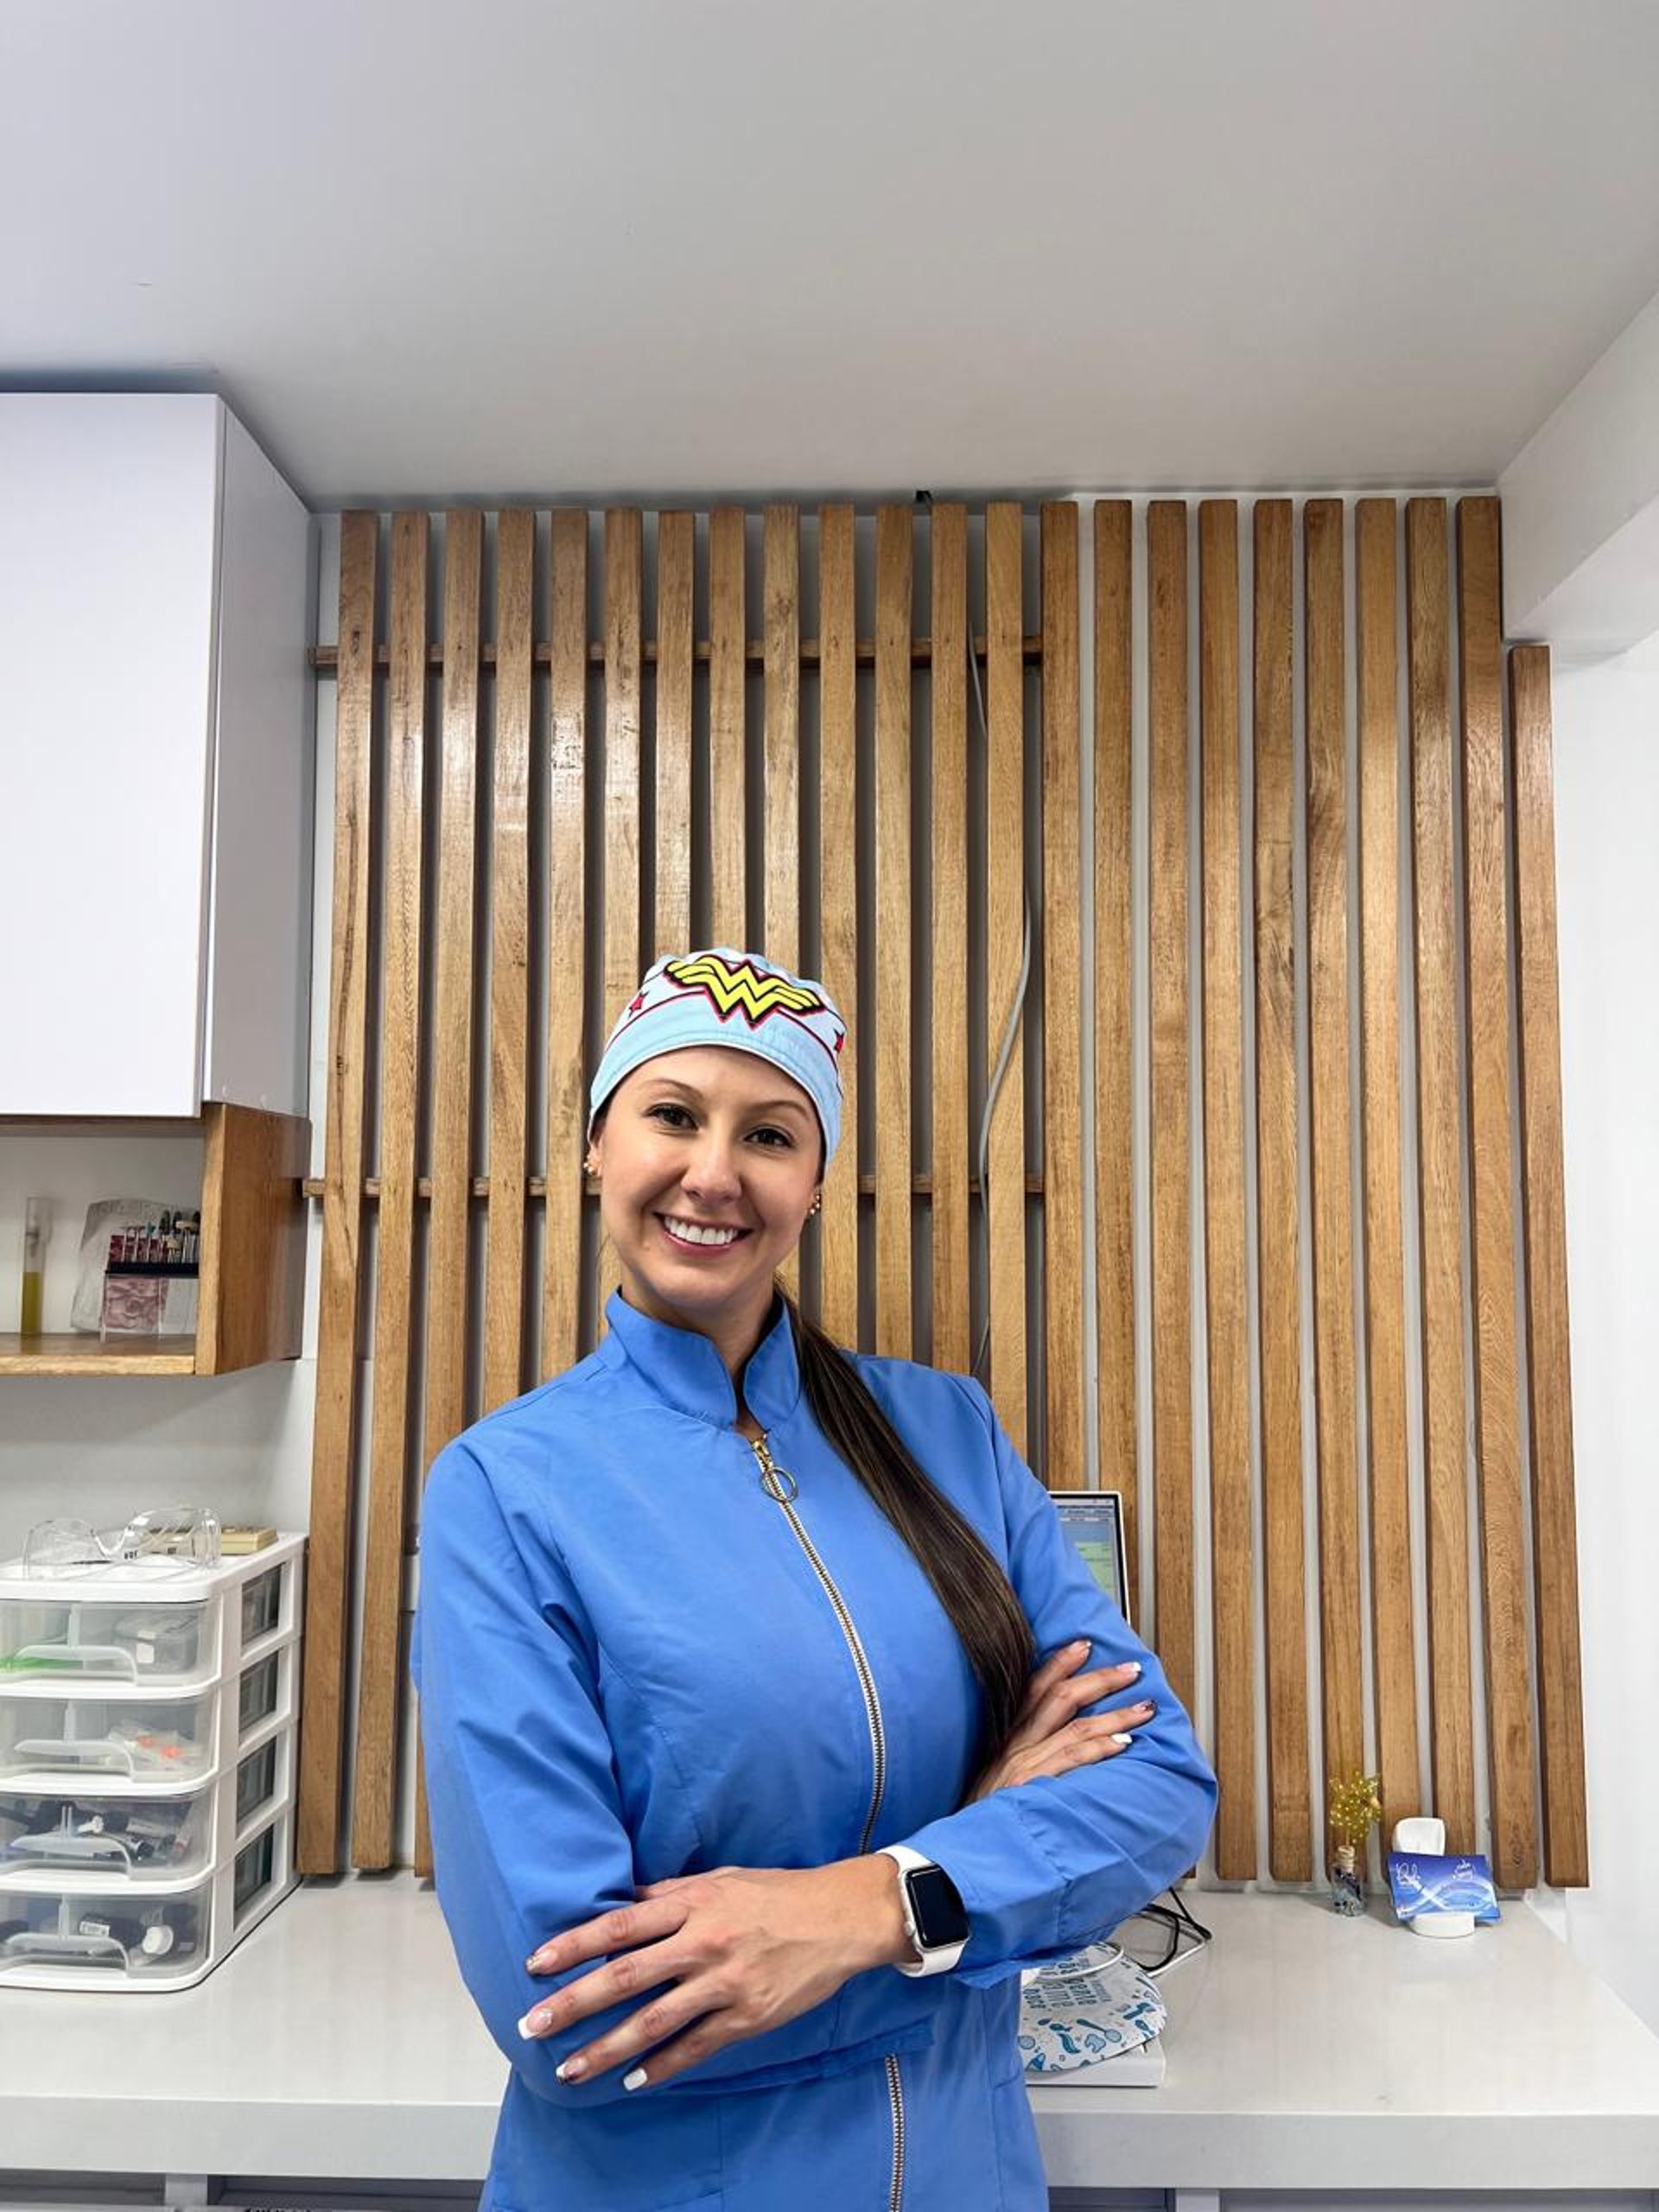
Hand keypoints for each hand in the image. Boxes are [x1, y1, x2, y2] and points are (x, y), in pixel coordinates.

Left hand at [518, 1856, 903, 2090]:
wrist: (840, 1917)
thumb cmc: (776, 1893)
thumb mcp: (721, 1879)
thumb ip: (671, 1893)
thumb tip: (624, 1904)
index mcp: (693, 1903)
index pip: (620, 1926)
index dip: (575, 1945)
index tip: (536, 1964)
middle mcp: (704, 1942)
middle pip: (626, 1976)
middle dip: (574, 2003)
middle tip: (532, 2027)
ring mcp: (725, 1983)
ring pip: (653, 2022)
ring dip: (607, 2049)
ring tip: (571, 2069)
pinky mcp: (748, 2016)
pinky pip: (696, 2047)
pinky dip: (661, 2067)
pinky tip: (633, 2081)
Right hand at [964, 1639, 1153, 1802]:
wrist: (961, 1852)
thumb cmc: (979, 1819)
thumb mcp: (992, 1781)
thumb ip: (1019, 1762)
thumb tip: (1054, 1749)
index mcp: (1006, 1740)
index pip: (1033, 1689)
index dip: (1059, 1663)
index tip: (1084, 1645)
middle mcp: (1015, 1746)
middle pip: (1060, 1698)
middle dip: (1100, 1679)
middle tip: (1131, 1669)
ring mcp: (1024, 1765)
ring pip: (1076, 1727)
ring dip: (1115, 1714)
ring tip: (1144, 1708)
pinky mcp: (1032, 1787)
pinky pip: (1072, 1759)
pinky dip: (1100, 1748)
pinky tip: (1124, 1742)